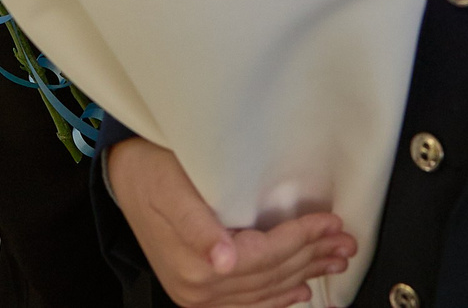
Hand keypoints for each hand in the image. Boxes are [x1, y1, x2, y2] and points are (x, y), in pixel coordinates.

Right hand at [109, 139, 358, 307]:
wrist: (123, 176)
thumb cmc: (150, 172)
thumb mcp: (172, 190)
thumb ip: (198, 227)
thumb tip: (223, 261)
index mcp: (196, 266)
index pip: (267, 255)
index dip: (302, 239)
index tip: (330, 223)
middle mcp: (199, 289)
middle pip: (271, 275)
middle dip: (312, 257)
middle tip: (345, 243)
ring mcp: (199, 295)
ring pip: (265, 290)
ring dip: (303, 275)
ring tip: (333, 261)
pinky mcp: (199, 291)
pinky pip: (248, 301)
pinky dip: (277, 296)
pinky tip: (298, 290)